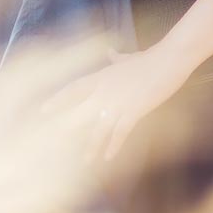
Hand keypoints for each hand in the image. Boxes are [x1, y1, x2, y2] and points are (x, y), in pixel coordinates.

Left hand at [54, 47, 189, 161]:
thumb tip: (110, 51)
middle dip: (68, 129)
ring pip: (99, 129)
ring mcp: (117, 102)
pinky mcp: (133, 111)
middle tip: (54, 144)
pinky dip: (114, 146)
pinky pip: (120, 133)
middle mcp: (104, 91)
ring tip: (86, 161)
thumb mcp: (128, 58)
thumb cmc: (149, 58)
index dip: (58, 100)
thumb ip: (116, 58)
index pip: (73, 90)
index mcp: (101, 77)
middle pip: (80, 113)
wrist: (168, 60)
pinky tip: (108, 158)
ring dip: (92, 146)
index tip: (43, 110)